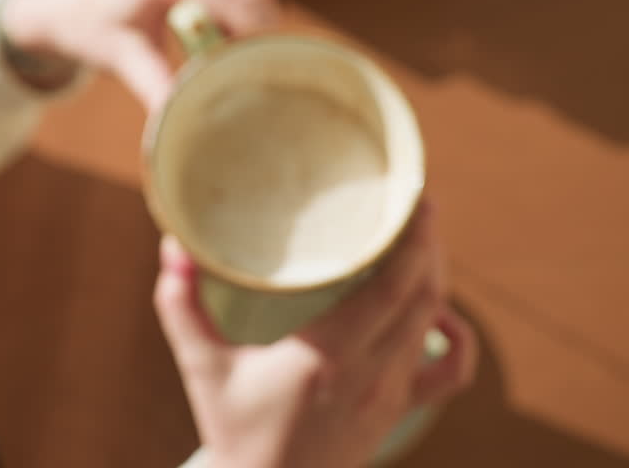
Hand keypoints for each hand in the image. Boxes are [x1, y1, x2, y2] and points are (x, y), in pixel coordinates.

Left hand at [0, 0, 278, 110]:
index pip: (236, 3)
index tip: (265, 76)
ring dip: (253, 23)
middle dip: (261, 34)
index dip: (256, 39)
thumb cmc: (87, 27)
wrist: (57, 2)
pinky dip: (240, 13)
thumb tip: (179, 120)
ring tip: (245, 65)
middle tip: (261, 77)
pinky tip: (230, 46)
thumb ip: (155, 83)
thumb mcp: (121, 57)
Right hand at [155, 207, 476, 467]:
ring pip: (434, 322)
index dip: (413, 243)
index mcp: (326, 357)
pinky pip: (449, 371)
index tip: (417, 201)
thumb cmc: (234, 427)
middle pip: (424, 297)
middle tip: (417, 203)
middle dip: (429, 246)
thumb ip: (181, 304)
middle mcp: (370, 374)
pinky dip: (456, 335)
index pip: (391, 292)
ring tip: (422, 238)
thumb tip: (173, 246)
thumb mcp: (201, 366)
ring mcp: (391, 394)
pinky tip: (436, 311)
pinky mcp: (399, 410)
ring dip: (434, 276)